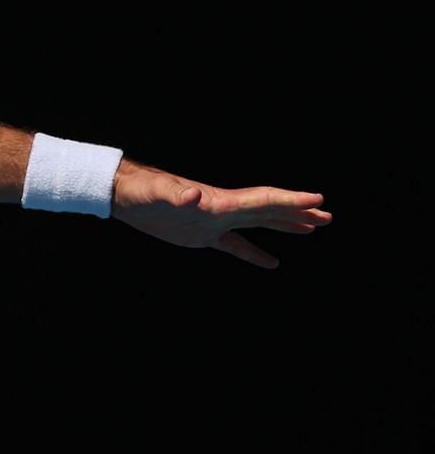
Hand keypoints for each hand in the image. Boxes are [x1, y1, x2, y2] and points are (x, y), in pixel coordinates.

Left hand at [111, 160, 330, 268]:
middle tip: (328, 216)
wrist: (125, 195)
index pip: (263, 199)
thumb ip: (176, 194)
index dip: (291, 199)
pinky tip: (272, 262)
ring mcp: (215, 222)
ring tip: (313, 229)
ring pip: (259, 224)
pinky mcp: (202, 235)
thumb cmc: (142, 191)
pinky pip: (235, 245)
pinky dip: (254, 253)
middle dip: (299, 212)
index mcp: (220, 201)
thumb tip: (194, 196)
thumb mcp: (158, 194)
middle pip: (270, 210)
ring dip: (286, 226)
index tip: (319, 199)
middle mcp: (223, 208)